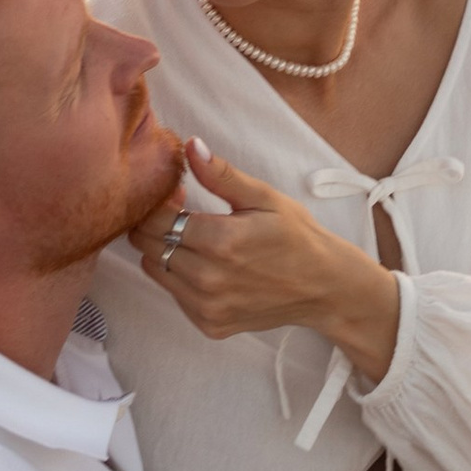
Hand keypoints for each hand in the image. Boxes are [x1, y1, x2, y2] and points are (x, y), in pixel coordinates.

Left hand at [129, 140, 401, 381]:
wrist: (323, 287)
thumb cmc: (296, 236)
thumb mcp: (263, 197)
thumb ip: (221, 174)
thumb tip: (190, 145)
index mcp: (220, 241)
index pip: (155, 219)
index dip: (158, 202)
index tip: (176, 195)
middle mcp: (208, 278)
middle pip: (147, 245)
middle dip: (155, 224)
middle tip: (182, 214)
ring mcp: (207, 306)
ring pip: (154, 270)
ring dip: (164, 251)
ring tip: (196, 240)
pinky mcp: (209, 325)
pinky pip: (174, 295)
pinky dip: (180, 278)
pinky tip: (208, 266)